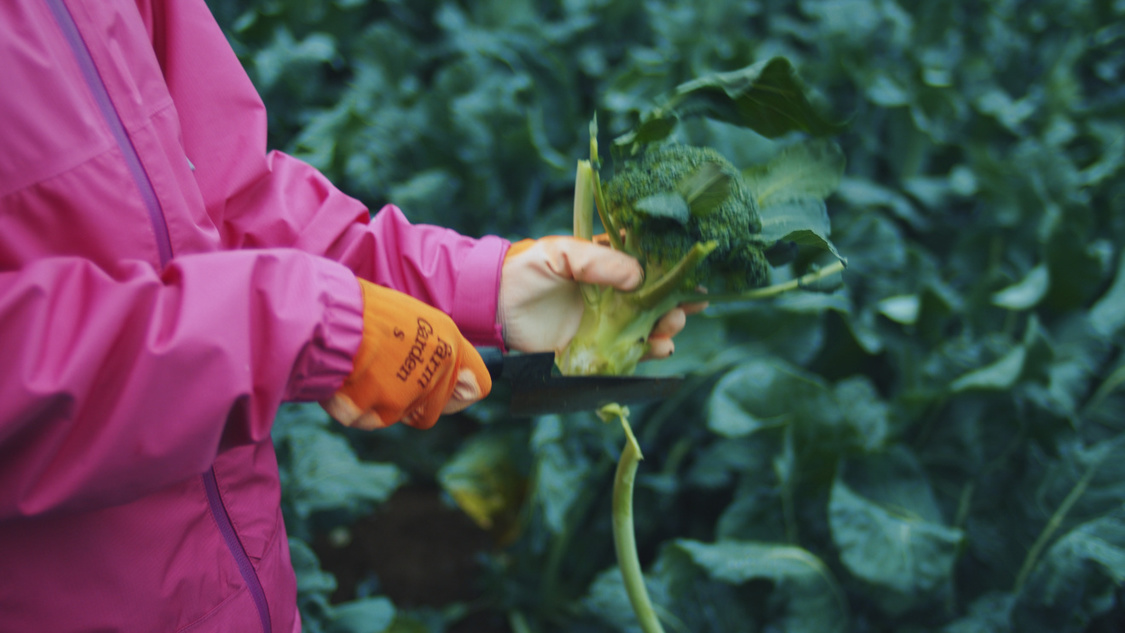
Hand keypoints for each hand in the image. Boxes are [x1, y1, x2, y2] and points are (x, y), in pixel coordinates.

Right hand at [321, 279, 490, 429]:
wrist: (328, 310)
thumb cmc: (359, 310)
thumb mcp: (406, 318)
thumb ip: (424, 348)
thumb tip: (425, 373)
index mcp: (449, 340)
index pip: (477, 386)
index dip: (456, 397)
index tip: (435, 394)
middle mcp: (440, 365)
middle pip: (430, 412)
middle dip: (404, 404)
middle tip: (376, 377)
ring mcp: (416, 387)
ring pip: (396, 417)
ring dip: (373, 403)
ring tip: (356, 369)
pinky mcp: (388, 405)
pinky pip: (366, 419)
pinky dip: (350, 406)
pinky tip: (343, 379)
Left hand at [499, 236, 702, 358]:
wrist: (492, 306)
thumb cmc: (526, 269)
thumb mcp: (562, 253)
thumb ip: (600, 262)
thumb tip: (639, 276)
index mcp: (607, 263)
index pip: (650, 264)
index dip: (675, 272)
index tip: (695, 280)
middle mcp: (612, 293)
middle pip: (656, 300)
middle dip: (676, 306)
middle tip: (682, 310)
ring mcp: (605, 322)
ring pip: (647, 327)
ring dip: (665, 330)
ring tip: (668, 332)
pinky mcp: (594, 348)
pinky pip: (628, 353)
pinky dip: (646, 353)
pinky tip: (657, 350)